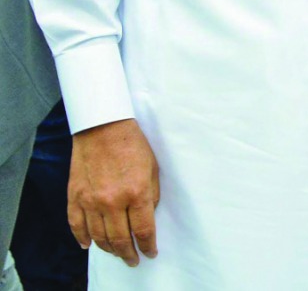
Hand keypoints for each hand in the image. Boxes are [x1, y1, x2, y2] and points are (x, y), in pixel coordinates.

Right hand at [68, 118, 159, 265]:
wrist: (103, 127)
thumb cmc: (133, 145)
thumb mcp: (152, 168)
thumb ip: (151, 195)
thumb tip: (147, 217)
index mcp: (137, 193)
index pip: (143, 231)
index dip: (148, 246)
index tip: (150, 253)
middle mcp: (113, 201)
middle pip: (120, 239)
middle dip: (129, 254)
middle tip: (133, 260)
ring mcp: (91, 201)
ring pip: (99, 237)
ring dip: (109, 249)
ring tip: (117, 253)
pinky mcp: (75, 197)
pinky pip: (76, 226)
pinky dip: (82, 238)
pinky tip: (88, 245)